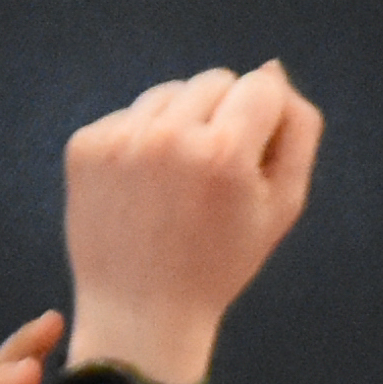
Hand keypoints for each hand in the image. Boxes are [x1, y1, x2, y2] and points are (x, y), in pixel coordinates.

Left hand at [61, 64, 324, 378]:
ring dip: (180, 125)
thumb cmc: (219, 263)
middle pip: (215, 79)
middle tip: (210, 180)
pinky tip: (142, 191)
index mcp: (224, 154)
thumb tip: (272, 68)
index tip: (249, 162)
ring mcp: (120, 140)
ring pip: (169, 93)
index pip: (262, 85)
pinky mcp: (85, 146)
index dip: (264, 122)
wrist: (140, 315)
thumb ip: (297, 129)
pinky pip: (129, 115)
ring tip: (175, 187)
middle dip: (222, 117)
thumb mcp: (283, 206)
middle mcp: (169, 138)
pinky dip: (140, 142)